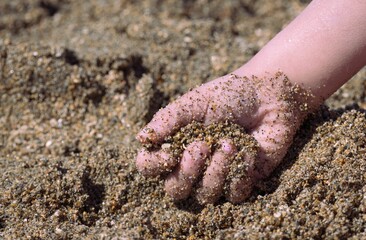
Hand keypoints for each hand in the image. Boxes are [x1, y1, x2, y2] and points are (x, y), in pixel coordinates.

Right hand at [136, 72, 305, 203]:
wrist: (270, 96)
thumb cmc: (229, 95)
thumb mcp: (195, 102)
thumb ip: (168, 119)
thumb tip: (141, 138)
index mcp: (176, 144)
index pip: (150, 166)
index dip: (153, 166)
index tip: (168, 153)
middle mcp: (194, 165)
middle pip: (175, 190)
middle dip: (187, 172)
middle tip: (201, 146)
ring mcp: (218, 175)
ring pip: (205, 195)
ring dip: (216, 170)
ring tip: (230, 143)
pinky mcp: (242, 181)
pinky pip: (234, 193)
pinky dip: (241, 172)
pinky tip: (249, 149)